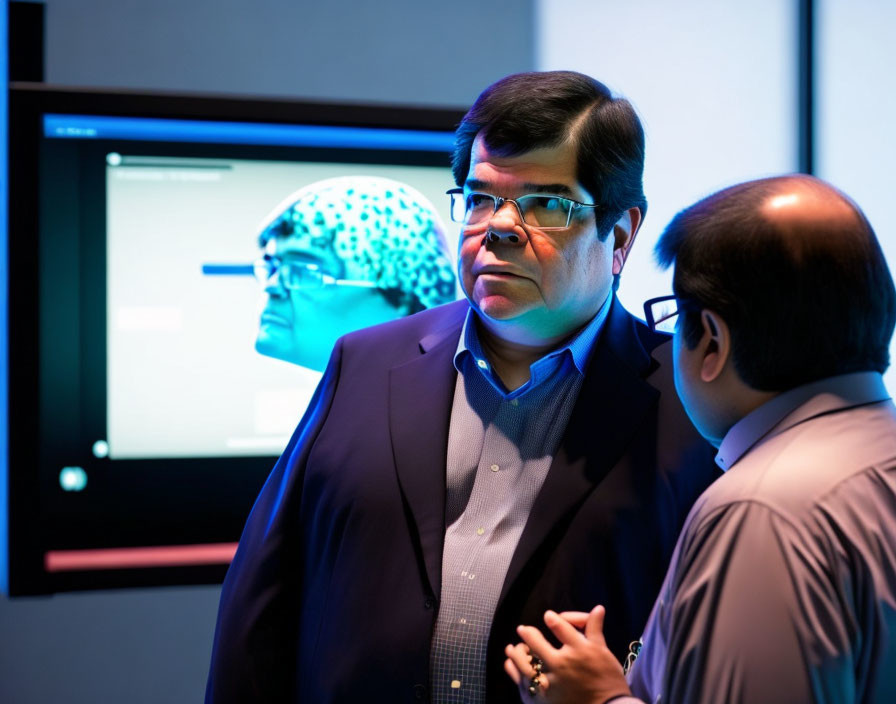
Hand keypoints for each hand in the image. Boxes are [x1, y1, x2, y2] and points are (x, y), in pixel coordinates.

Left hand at [504, 605, 631, 703]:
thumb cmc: (608, 679)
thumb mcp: (603, 652)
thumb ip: (594, 629)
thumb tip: (598, 607)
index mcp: (578, 650)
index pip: (559, 626)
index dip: (551, 619)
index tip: (547, 616)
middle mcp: (562, 665)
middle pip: (536, 644)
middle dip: (528, 634)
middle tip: (522, 629)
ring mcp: (551, 683)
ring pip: (525, 664)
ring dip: (516, 653)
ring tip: (512, 648)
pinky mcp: (542, 699)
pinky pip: (522, 683)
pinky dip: (514, 671)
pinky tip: (511, 664)